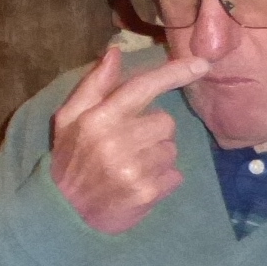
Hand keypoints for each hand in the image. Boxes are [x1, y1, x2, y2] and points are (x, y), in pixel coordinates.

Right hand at [48, 47, 208, 234]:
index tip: (202, 64)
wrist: (64, 213)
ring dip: (157, 156)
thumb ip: (93, 85)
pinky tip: (140, 183)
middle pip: (165, 121)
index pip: (143, 87)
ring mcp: (133, 168)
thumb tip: (114, 52)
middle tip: (129, 145)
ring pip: (171, 149)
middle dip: (153, 130)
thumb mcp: (69, 119)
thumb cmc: (69, 160)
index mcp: (97, 119)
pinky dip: (162, 179)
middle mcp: (116, 141)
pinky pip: (175, 174)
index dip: (174, 73)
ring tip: (131, 166)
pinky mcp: (147, 192)